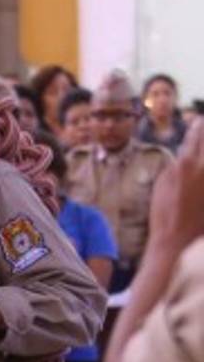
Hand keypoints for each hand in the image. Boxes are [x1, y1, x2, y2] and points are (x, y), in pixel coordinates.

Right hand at [145, 118, 203, 267]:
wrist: (176, 239)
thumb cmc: (164, 213)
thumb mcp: (161, 185)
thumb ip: (176, 165)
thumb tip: (185, 152)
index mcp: (186, 164)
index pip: (196, 135)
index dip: (197, 126)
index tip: (198, 121)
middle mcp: (203, 168)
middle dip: (202, 136)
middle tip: (201, 130)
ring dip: (202, 159)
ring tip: (199, 163)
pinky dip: (202, 175)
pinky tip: (199, 178)